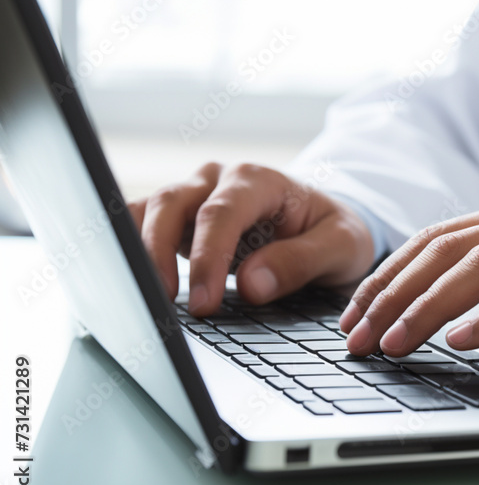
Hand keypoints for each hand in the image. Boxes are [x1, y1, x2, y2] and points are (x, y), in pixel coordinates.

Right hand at [129, 162, 374, 315]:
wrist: (330, 225)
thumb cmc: (336, 232)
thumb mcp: (342, 246)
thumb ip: (300, 262)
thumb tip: (251, 285)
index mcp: (260, 181)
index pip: (222, 213)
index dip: (208, 257)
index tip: (203, 302)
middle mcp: (220, 180)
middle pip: (172, 203)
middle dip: (161, 253)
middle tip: (166, 304)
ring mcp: (197, 195)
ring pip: (149, 211)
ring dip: (140, 251)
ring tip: (144, 298)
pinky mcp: (182, 219)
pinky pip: (143, 223)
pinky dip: (132, 247)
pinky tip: (130, 280)